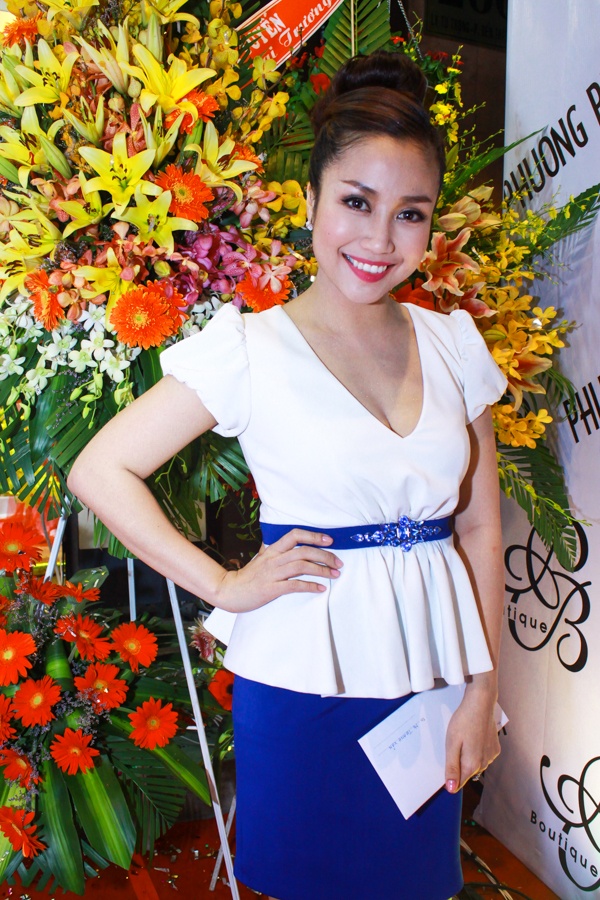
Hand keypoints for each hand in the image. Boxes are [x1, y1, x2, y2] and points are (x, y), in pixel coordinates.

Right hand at [211, 528, 342, 612]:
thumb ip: (276, 551)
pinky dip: (310, 586)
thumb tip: (290, 542)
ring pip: (301, 566)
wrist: (230, 590)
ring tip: (334, 574)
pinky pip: (294, 585)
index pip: (295, 535)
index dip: (314, 536)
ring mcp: (272, 574)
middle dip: (325, 556)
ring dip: (321, 570)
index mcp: (273, 550)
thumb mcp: (262, 558)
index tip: (329, 540)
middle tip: (338, 563)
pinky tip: (320, 588)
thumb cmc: (249, 576)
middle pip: (304, 551)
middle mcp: (274, 559)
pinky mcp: (271, 589)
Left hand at [444, 682, 500, 792]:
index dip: (450, 776)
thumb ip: (452, 767)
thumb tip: (451, 789)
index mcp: (472, 765)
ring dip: (468, 756)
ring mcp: (492, 756)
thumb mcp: (451, 743)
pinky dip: (477, 750)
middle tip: (454, 744)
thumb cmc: (464, 721)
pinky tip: (474, 736)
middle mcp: (485, 764)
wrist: (481, 703)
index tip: (446, 761)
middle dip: (459, 763)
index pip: (459, 782)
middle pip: (467, 772)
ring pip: (476, 764)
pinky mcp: (496, 748)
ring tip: (465, 738)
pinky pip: (483, 755)